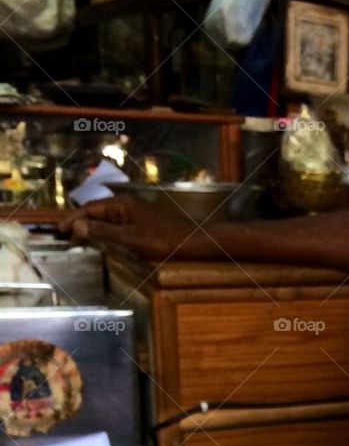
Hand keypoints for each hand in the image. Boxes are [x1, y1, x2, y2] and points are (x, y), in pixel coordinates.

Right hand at [59, 197, 197, 261]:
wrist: (191, 242)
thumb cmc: (162, 240)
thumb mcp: (130, 238)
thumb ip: (104, 232)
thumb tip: (77, 226)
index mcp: (122, 204)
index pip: (90, 208)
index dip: (74, 219)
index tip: (60, 230)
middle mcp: (126, 204)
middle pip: (97, 211)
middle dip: (80, 223)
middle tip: (67, 238)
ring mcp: (134, 212)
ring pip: (106, 218)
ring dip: (91, 228)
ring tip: (79, 240)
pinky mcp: (141, 222)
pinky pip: (116, 224)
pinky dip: (104, 231)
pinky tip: (101, 240)